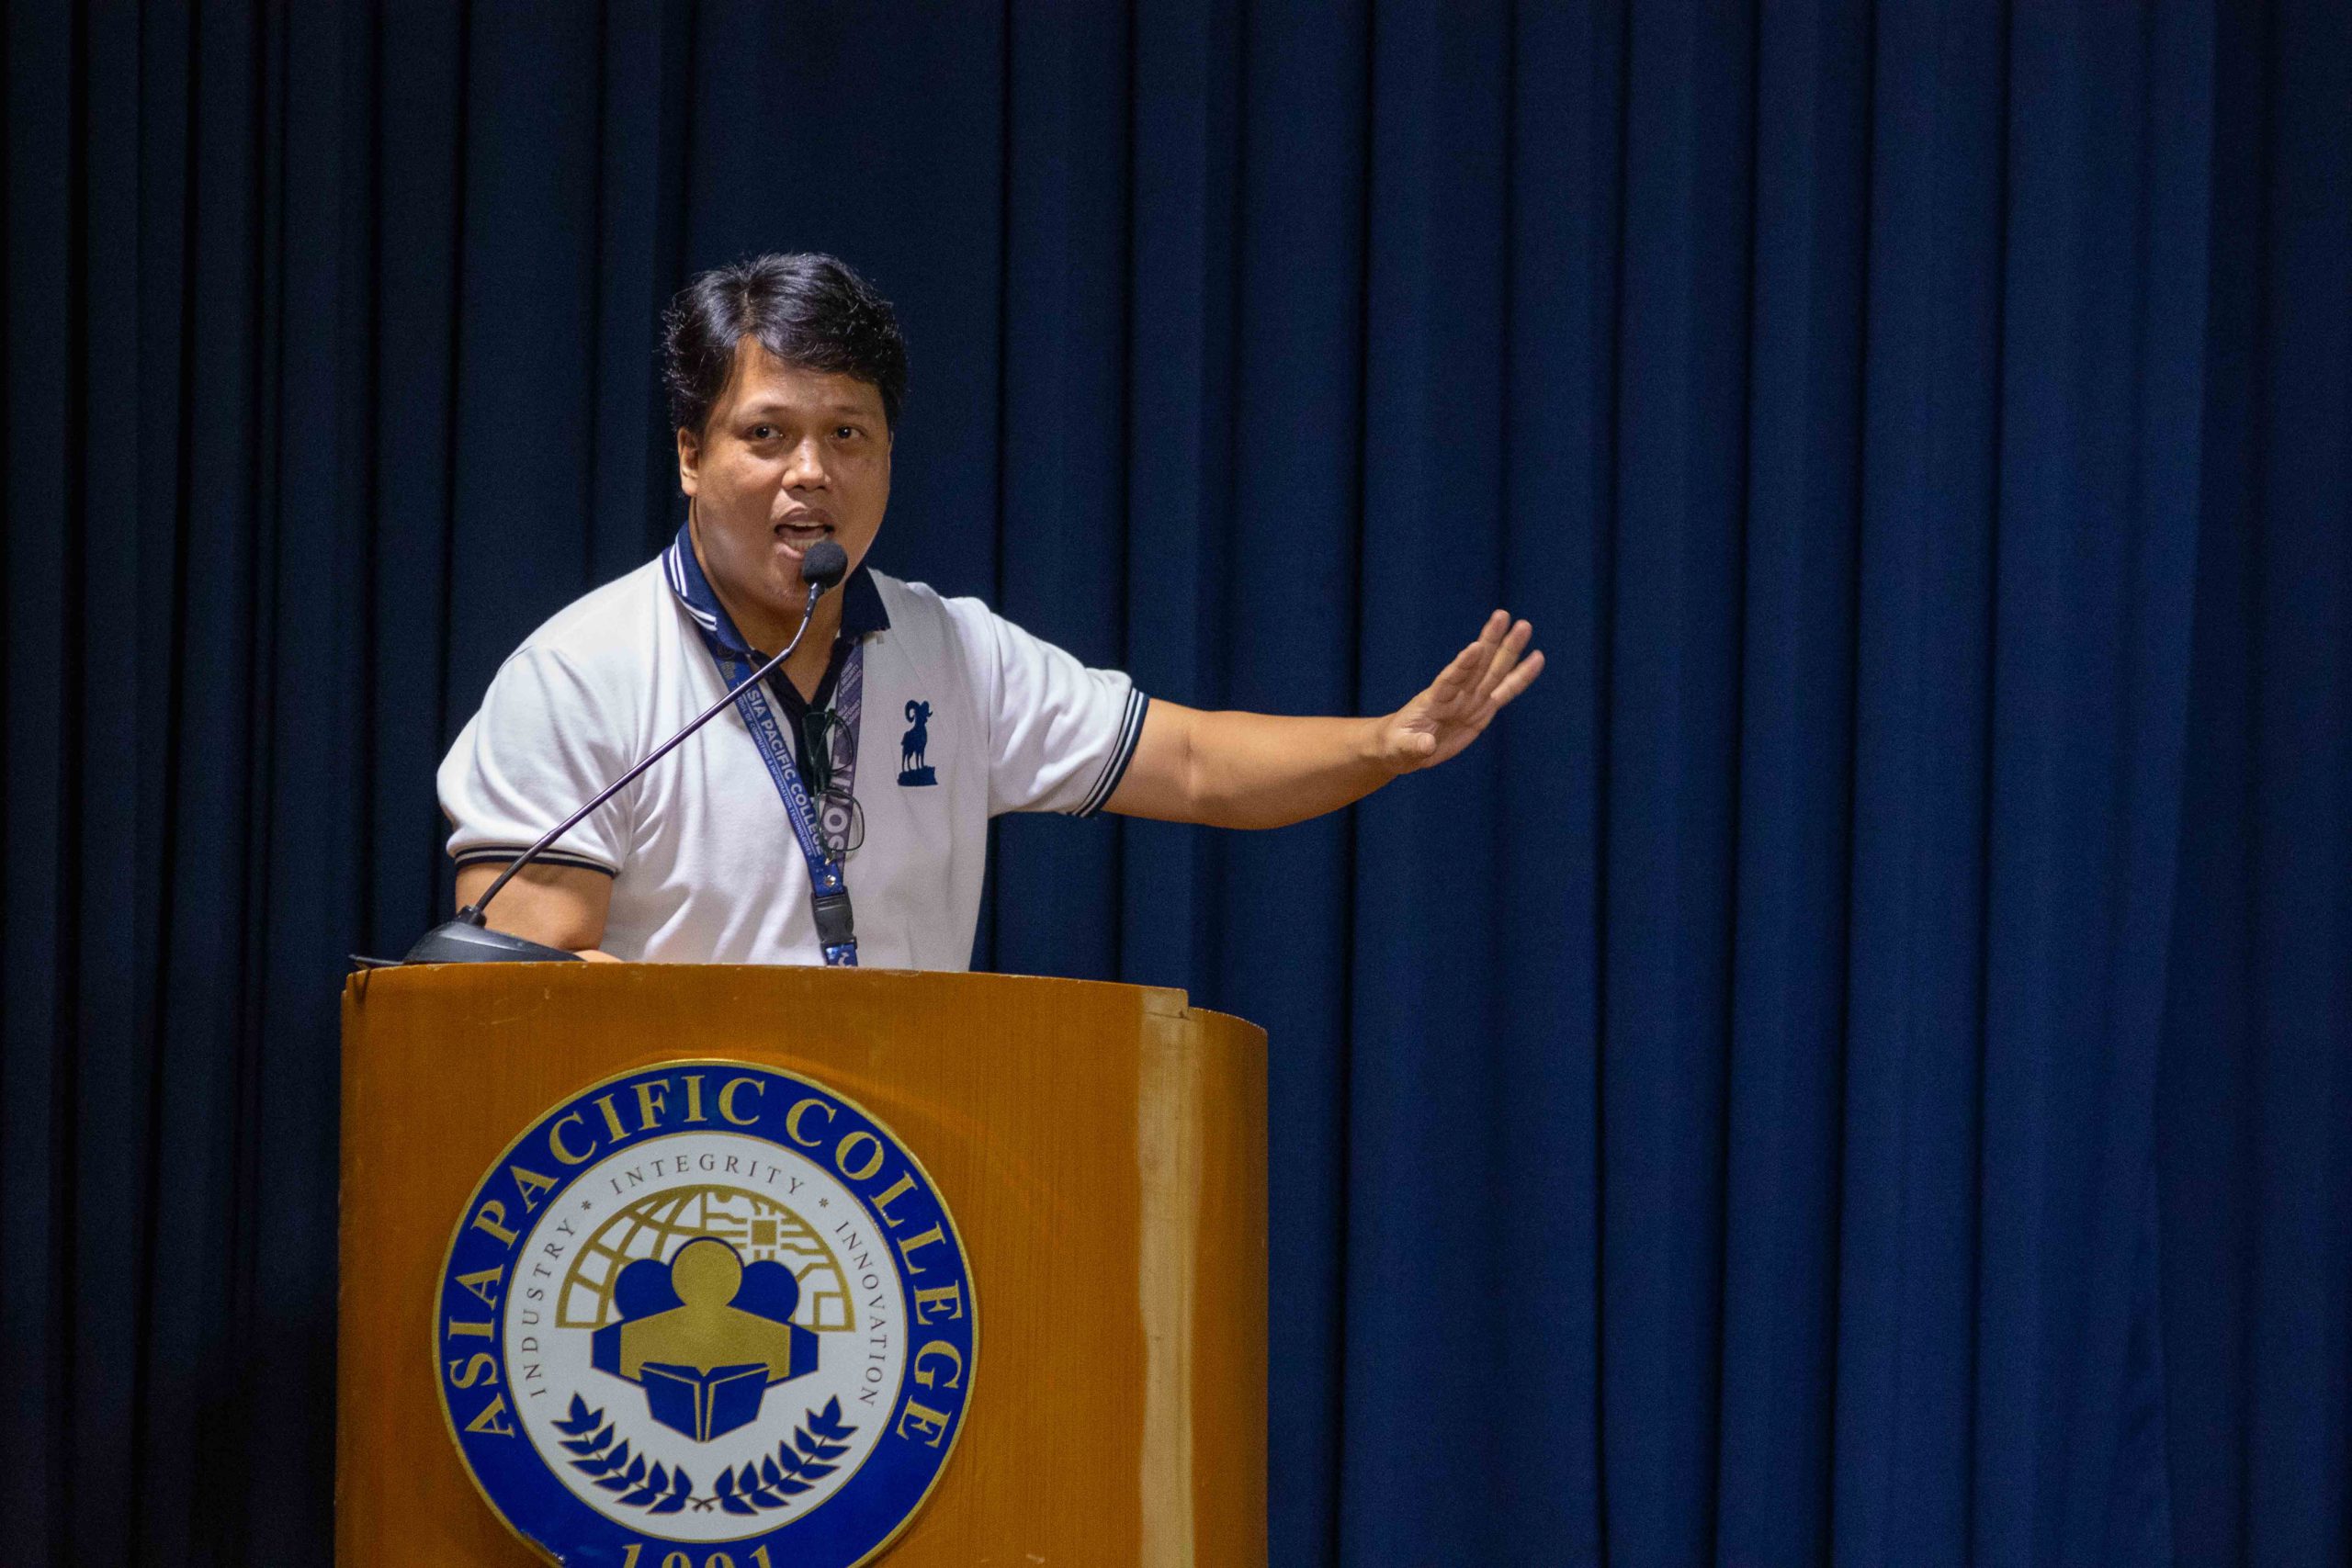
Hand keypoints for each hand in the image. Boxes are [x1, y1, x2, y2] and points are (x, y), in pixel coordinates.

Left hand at [1375, 611, 1544, 773]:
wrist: (1405, 747)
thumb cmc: (1396, 745)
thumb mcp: (1399, 749)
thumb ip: (1414, 746)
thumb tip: (1427, 745)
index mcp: (1434, 699)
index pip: (1451, 679)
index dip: (1463, 664)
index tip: (1476, 646)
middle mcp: (1455, 693)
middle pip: (1476, 665)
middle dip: (1490, 642)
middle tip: (1503, 615)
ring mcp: (1471, 699)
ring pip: (1494, 671)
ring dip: (1509, 650)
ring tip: (1524, 626)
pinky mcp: (1482, 709)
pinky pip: (1505, 692)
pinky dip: (1521, 677)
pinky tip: (1537, 658)